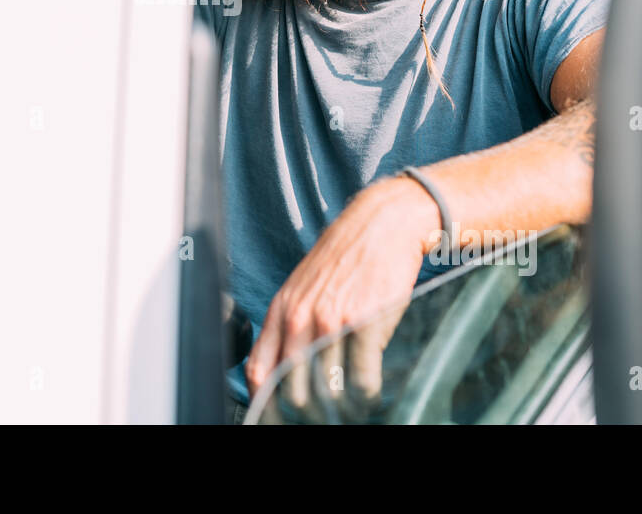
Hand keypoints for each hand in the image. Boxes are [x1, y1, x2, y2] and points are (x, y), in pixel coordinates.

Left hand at [245, 176, 436, 419]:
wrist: (382, 224)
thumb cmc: (345, 257)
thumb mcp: (303, 286)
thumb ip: (290, 323)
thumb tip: (282, 367)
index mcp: (282, 309)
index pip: (259, 369)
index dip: (265, 402)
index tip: (278, 416)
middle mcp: (301, 318)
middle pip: (291, 389)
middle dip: (306, 412)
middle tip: (322, 417)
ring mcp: (333, 321)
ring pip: (327, 389)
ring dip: (340, 408)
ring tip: (349, 409)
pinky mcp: (365, 323)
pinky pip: (361, 379)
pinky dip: (366, 394)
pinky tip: (369, 391)